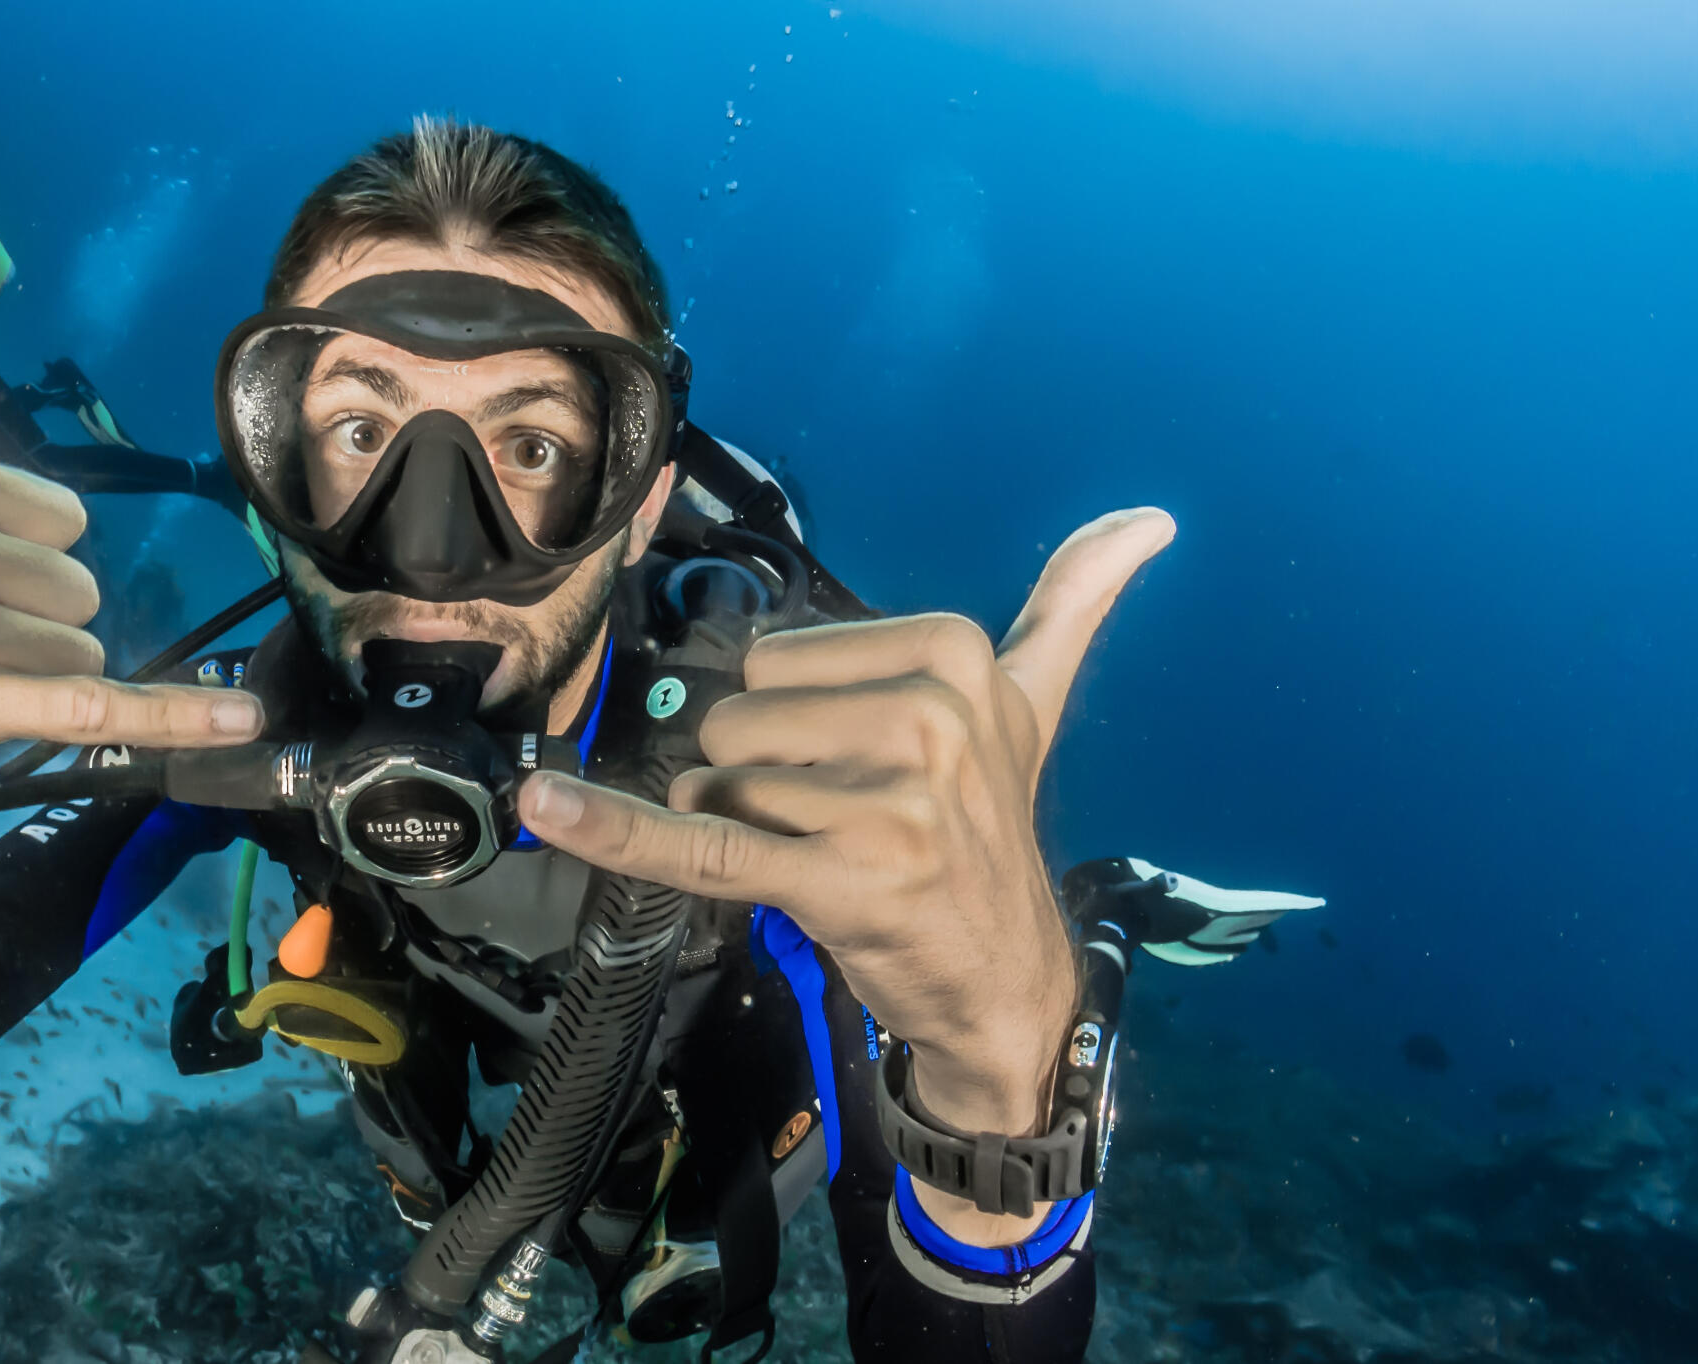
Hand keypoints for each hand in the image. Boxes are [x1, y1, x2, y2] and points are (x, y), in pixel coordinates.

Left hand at [520, 508, 1174, 1239]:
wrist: (1009, 982)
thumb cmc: (989, 835)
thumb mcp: (1035, 706)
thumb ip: (1072, 603)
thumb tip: (1147, 515)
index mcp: (953, 652)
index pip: (773, 657)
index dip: (791, 723)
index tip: (866, 768)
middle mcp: (928, 715)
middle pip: (735, 716)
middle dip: (760, 777)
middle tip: (841, 825)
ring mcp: (888, 799)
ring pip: (719, 783)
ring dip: (746, 832)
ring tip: (829, 862)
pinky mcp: (841, 877)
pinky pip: (699, 843)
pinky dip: (617, 832)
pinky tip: (550, 809)